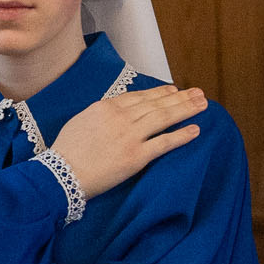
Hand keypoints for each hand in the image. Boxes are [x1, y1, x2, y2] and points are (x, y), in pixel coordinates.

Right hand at [48, 86, 207, 198]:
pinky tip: (195, 130)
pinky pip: (163, 143)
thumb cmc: (65, 151)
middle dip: (180, 97)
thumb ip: (100, 114)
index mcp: (106, 107)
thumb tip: (114, 111)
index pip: (139, 96)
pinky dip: (181, 135)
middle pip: (156, 103)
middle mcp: (121, 118)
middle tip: (198, 92)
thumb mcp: (80, 121)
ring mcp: (130, 136)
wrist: (60, 173)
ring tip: (203, 104)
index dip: (160, 92)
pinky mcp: (136, 157)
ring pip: (164, 117)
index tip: (173, 90)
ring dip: (186, 109)